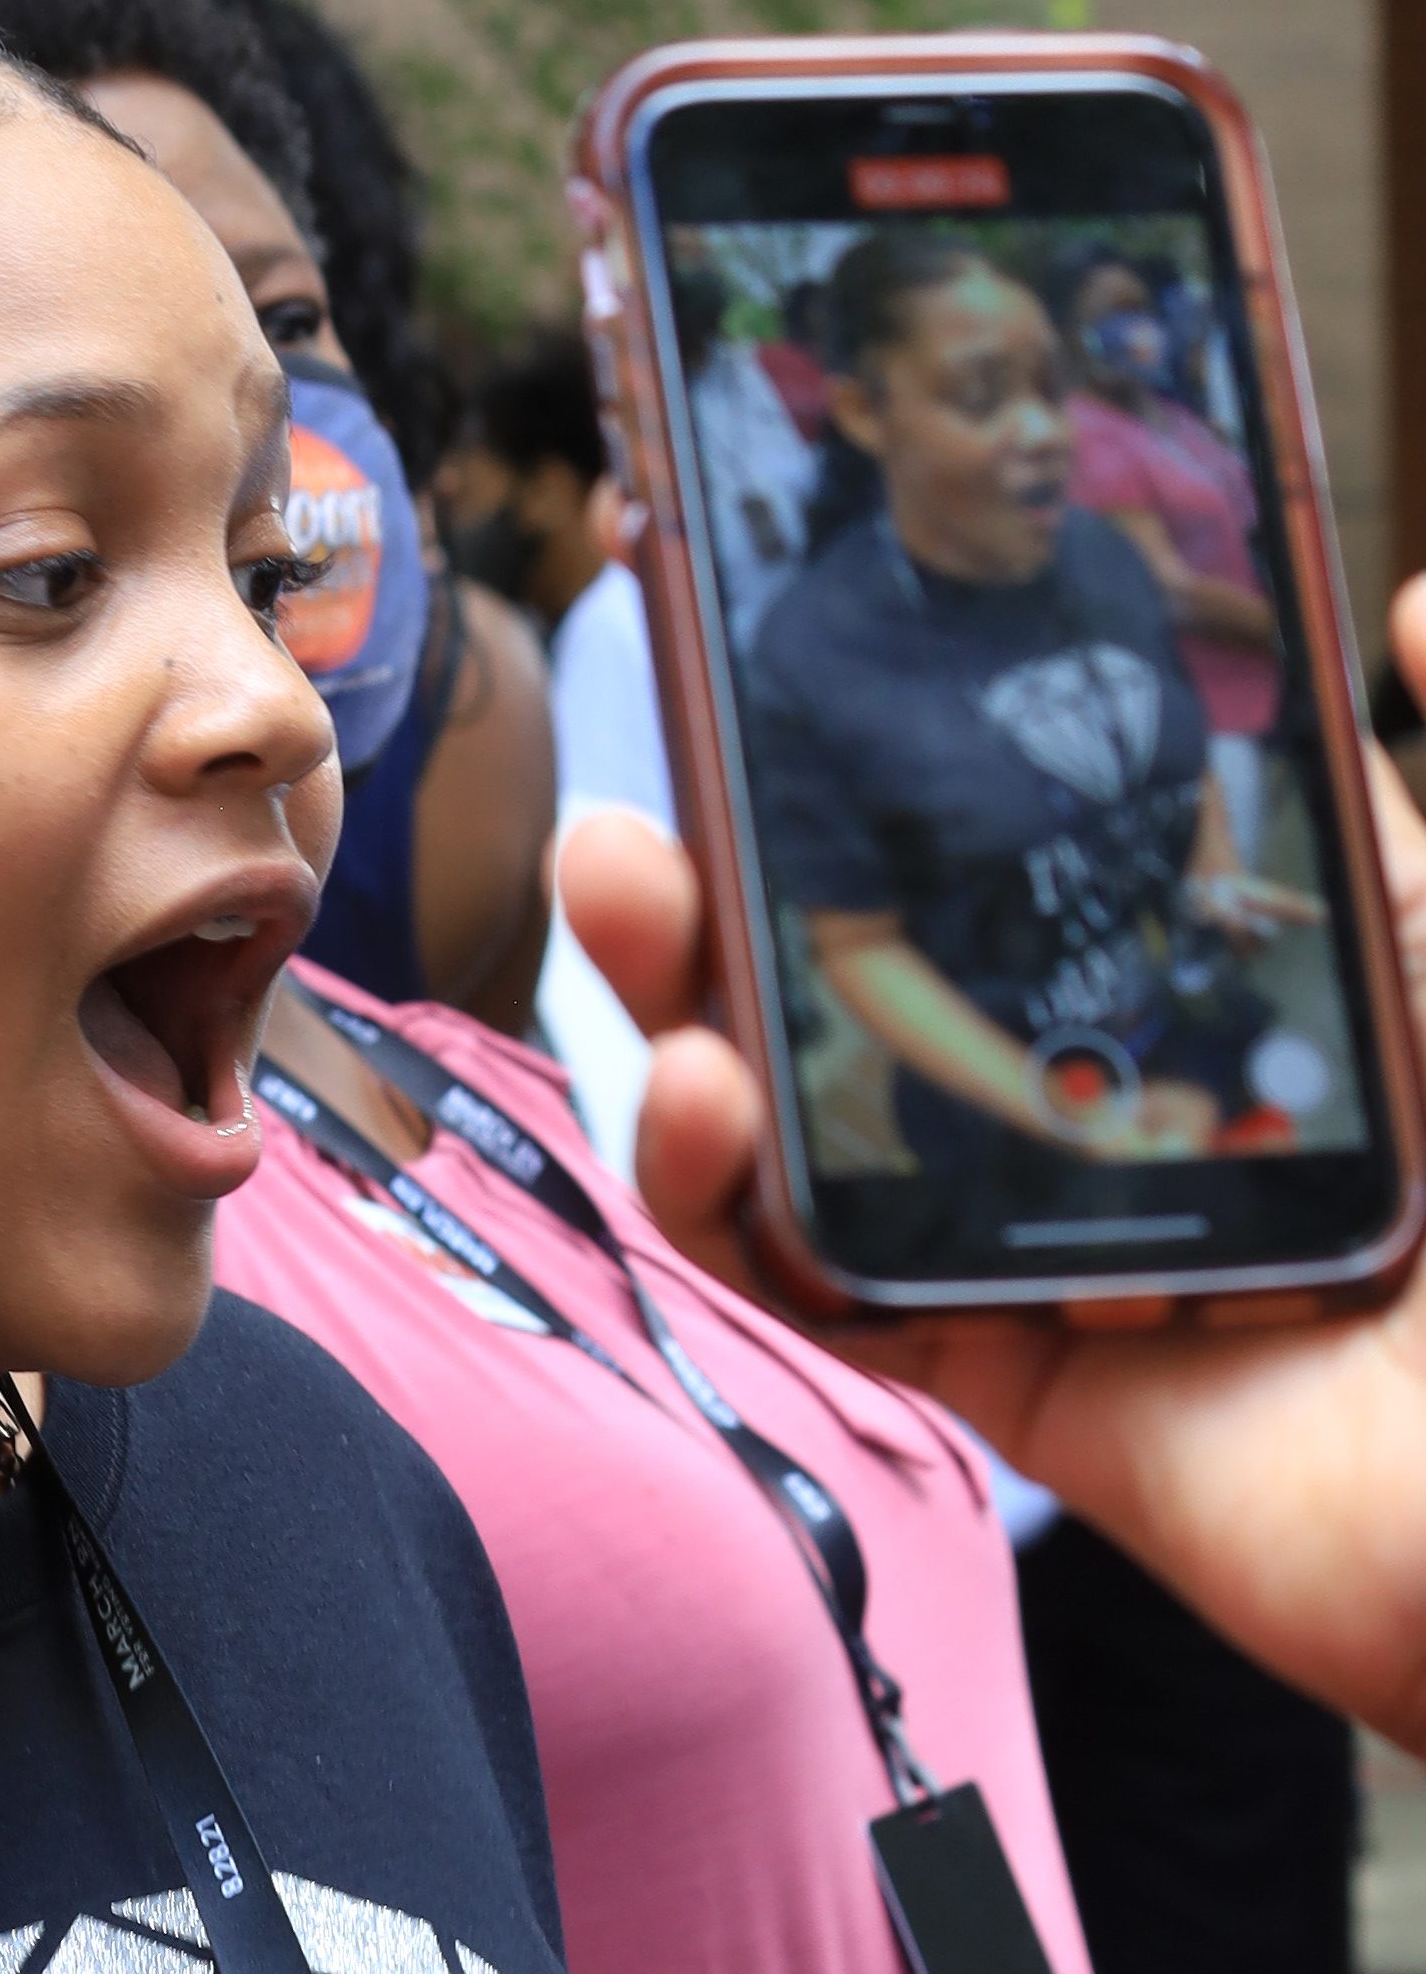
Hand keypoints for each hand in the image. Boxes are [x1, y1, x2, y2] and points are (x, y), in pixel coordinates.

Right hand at [555, 683, 1425, 1752]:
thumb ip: (1405, 815)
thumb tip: (1396, 601)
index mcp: (1208, 979)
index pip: (1008, 845)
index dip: (868, 756)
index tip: (751, 630)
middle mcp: (1101, 1097)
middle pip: (865, 975)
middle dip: (720, 872)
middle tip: (640, 772)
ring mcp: (1038, 1236)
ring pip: (806, 1118)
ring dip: (676, 1003)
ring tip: (625, 892)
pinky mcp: (1006, 1371)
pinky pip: (824, 1288)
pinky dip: (727, 1197)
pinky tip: (700, 1093)